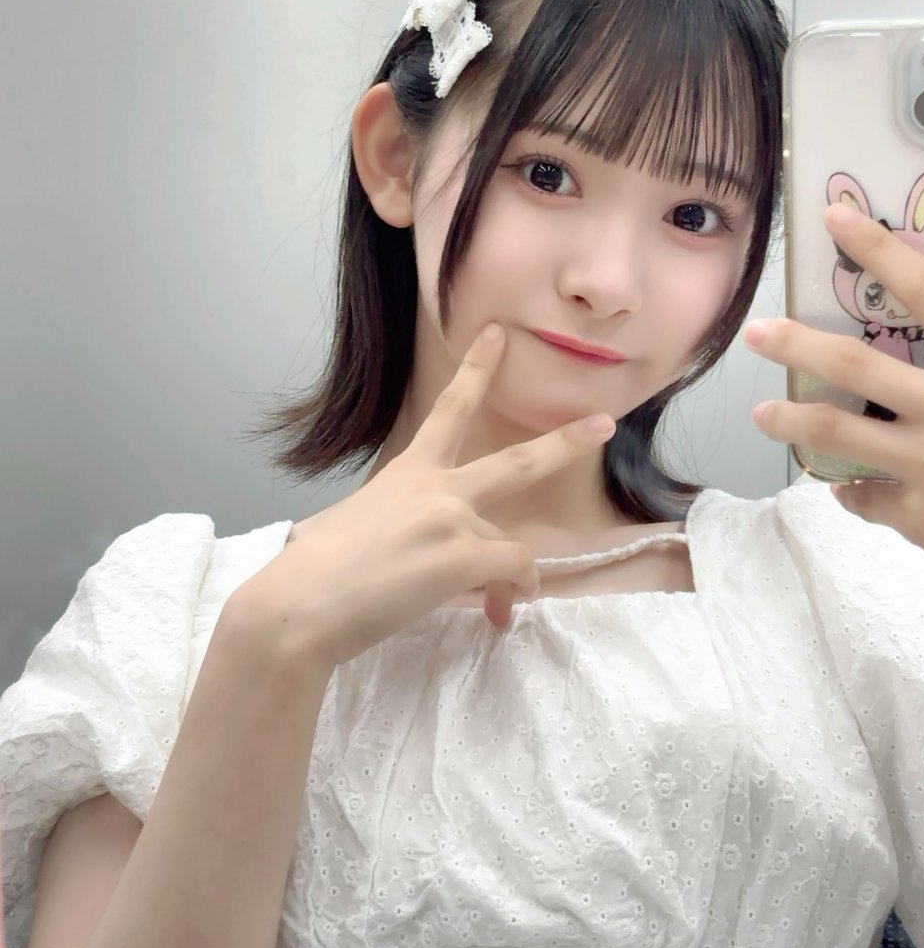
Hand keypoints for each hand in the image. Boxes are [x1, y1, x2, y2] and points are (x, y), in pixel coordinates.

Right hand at [230, 323, 615, 665]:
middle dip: (565, 441)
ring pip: (509, 544)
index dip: (476, 371)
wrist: (297, 604)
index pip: (449, 412)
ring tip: (494, 605)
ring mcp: (452, 518)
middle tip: (602, 423)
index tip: (496, 336)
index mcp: (405, 473)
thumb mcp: (355, 530)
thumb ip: (399, 531)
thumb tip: (418, 562)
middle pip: (516, 462)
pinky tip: (499, 612)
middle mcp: (435, 487)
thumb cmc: (308, 572)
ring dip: (507, 577)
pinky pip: (514, 571)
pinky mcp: (462, 555)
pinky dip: (514, 592)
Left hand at [743, 202, 923, 557]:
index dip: (881, 251)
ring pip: (839, 432)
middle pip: (855, 363)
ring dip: (793, 420)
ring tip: (762, 412)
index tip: (836, 217)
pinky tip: (845, 484)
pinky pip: (867, 496)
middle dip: (797, 344)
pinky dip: (853, 489)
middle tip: (756, 332)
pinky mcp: (923, 516)